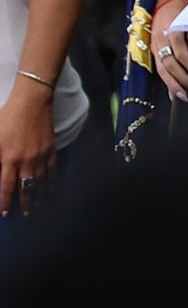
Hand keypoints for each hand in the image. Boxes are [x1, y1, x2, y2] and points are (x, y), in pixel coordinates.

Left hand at [0, 78, 55, 218]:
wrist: (32, 102)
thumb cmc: (7, 119)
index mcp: (9, 159)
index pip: (6, 187)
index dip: (5, 201)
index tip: (5, 213)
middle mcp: (26, 161)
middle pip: (26, 188)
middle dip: (25, 203)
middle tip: (26, 215)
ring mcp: (41, 156)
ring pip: (40, 181)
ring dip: (39, 196)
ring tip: (38, 206)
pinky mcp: (51, 149)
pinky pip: (53, 169)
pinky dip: (52, 180)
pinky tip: (51, 187)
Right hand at [151, 11, 187, 102]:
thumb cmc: (181, 8)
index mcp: (171, 33)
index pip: (181, 55)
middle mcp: (160, 41)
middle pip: (169, 66)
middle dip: (181, 81)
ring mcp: (154, 46)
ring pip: (161, 70)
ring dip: (172, 85)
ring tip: (181, 97)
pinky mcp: (152, 49)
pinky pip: (158, 67)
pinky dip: (166, 80)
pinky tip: (171, 91)